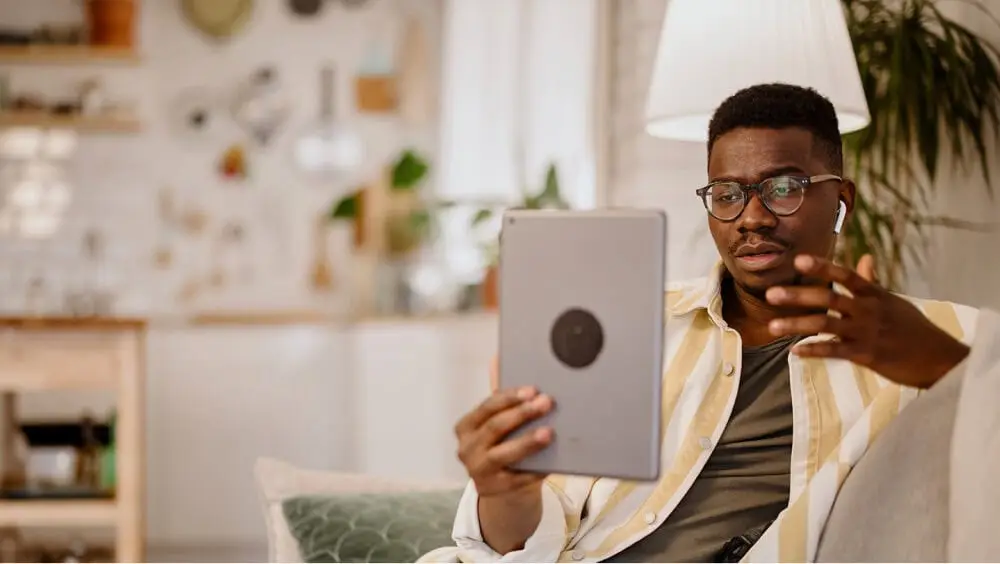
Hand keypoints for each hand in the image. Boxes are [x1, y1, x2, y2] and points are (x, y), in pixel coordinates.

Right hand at [455, 360, 553, 496]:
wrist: (502, 487)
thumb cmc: (501, 444)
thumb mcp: (496, 422)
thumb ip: (499, 396)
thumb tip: (497, 358)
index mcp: (465, 427)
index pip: (487, 407)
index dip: (509, 398)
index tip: (533, 390)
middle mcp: (466, 449)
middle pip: (495, 428)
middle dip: (522, 414)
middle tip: (546, 403)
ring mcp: (477, 471)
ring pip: (503, 454)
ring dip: (526, 442)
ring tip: (549, 432)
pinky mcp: (493, 490)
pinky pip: (516, 478)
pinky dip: (533, 469)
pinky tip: (550, 462)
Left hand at [765, 254, 969, 387]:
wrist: (938, 357)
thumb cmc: (914, 328)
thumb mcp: (893, 301)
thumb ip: (872, 282)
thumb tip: (865, 258)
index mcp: (874, 294)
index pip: (845, 275)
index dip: (821, 267)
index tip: (798, 261)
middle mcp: (868, 310)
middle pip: (829, 299)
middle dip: (798, 296)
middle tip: (771, 294)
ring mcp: (866, 332)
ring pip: (825, 325)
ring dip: (796, 325)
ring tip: (772, 326)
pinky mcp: (866, 355)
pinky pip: (834, 352)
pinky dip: (813, 351)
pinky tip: (794, 351)